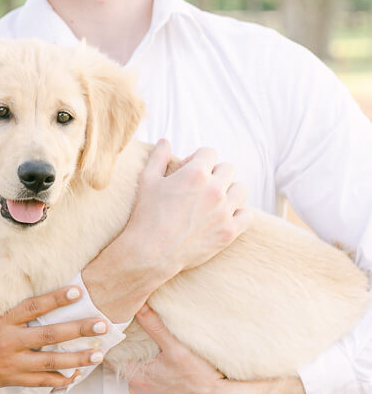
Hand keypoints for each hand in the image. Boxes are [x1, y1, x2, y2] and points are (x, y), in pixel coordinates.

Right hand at [0, 285, 110, 393]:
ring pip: (51, 361)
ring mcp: (10, 363)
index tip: (76, 293)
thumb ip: (1, 309)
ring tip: (98, 354)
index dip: (55, 299)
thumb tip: (26, 297)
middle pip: (50, 334)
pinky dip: (57, 380)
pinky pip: (39, 381)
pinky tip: (74, 377)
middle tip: (102, 325)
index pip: (32, 307)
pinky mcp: (9, 379)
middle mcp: (8, 341)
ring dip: (77, 358)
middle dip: (79, 330)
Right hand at [129, 140, 251, 276]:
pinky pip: (247, 215)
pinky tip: (224, 216)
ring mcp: (224, 211)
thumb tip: (165, 141)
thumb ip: (158, 157)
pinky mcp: (229, 232)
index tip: (189, 170)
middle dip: (215, 173)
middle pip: (228, 168)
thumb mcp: (147, 181)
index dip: (198, 159)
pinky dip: (239, 213)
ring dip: (230, 191)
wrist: (150, 252)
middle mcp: (215, 189)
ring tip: (215, 200)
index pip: (210, 152)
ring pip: (241, 189)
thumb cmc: (146, 215)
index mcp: (196, 173)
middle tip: (201, 186)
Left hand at [129, 305, 306, 393]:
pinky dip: (156, 375)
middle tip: (139, 333)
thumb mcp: (177, 350)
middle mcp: (138, 390)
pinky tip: (167, 367)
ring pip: (140, 375)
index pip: (116, 354)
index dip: (119, 340)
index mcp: (136, 377)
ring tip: (155, 348)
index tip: (123, 328)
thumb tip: (139, 305)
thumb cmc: (199, 381)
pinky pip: (152, 385)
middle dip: (132, 350)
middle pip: (127, 363)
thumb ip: (155, 326)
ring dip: (145, 363)